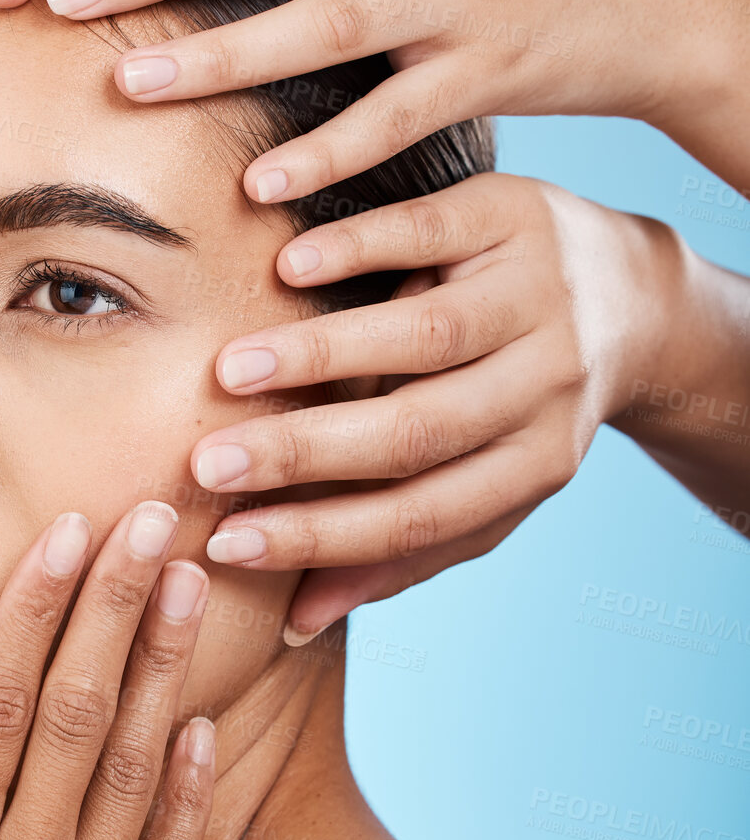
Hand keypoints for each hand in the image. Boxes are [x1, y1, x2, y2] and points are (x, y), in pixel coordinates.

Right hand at [192, 174, 681, 636]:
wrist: (631, 298)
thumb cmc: (525, 412)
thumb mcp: (487, 488)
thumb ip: (398, 551)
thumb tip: (294, 623)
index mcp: (536, 465)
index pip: (419, 515)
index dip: (320, 536)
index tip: (228, 545)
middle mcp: (546, 386)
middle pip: (415, 431)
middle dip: (304, 453)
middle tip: (209, 464)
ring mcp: (537, 297)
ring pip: (424, 336)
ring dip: (319, 355)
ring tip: (232, 370)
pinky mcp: (515, 216)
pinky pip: (429, 234)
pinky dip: (356, 250)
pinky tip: (287, 268)